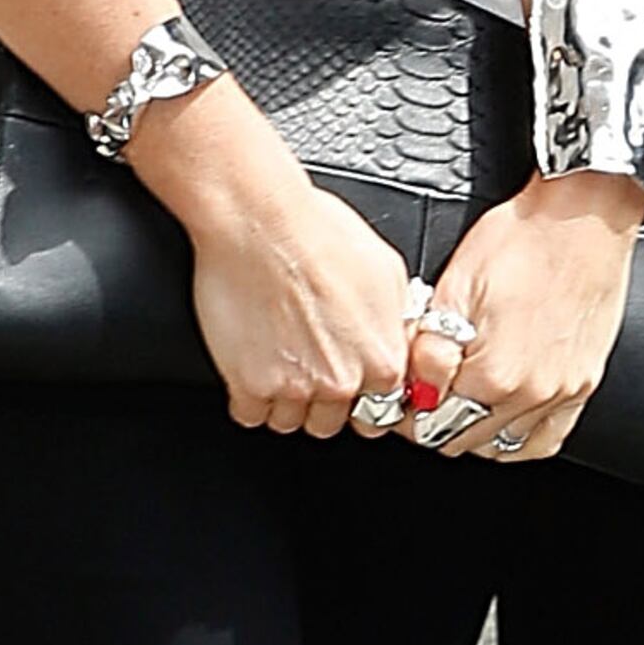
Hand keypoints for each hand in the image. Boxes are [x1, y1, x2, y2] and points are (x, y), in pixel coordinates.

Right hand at [139, 96, 417, 439]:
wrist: (261, 222)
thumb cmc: (320, 232)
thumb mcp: (389, 271)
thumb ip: (395, 320)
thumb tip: (395, 336)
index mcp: (382, 358)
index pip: (380, 408)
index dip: (360, 393)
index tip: (347, 381)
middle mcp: (342, 380)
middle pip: (333, 421)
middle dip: (321, 399)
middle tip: (307, 365)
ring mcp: (294, 387)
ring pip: (291, 422)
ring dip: (284, 401)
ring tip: (277, 362)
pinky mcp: (249, 384)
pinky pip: (250, 415)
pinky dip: (248, 398)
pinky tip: (251, 368)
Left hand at [406, 177, 643, 467]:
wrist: (581, 218)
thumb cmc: (522, 240)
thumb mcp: (455, 287)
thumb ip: (430, 349)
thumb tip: (414, 389)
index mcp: (493, 374)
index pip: (429, 422)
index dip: (405, 409)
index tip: (401, 392)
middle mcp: (531, 393)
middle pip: (460, 439)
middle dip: (433, 420)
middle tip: (424, 392)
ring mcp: (562, 393)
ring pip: (499, 446)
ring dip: (472, 429)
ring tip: (459, 398)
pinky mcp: (583, 384)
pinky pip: (545, 440)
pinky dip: (516, 438)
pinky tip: (500, 418)